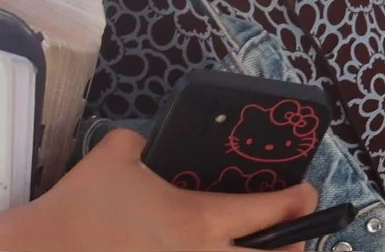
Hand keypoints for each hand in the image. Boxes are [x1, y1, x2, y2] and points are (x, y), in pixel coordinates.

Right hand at [0, 128, 318, 250]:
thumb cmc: (76, 207)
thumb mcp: (116, 154)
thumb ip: (143, 143)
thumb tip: (148, 142)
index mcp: (200, 220)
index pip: (274, 210)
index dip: (301, 200)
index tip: (309, 194)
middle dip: (295, 247)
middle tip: (292, 236)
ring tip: (257, 251)